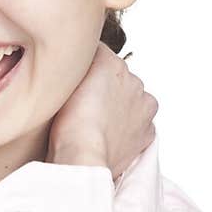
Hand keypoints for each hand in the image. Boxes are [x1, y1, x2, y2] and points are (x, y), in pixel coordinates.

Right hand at [47, 43, 157, 181]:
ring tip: (98, 125)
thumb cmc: (69, 124)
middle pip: (118, 80)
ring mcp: (143, 108)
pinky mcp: (147, 132)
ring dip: (119, 109)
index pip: (101, 56)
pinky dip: (128, 129)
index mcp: (112, 64)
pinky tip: (110, 136)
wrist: (83, 156)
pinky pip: (139, 125)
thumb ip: (76, 66)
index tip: (77, 84)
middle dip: (105, 90)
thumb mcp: (64, 82)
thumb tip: (80, 59)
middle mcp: (133, 81)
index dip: (87, 70)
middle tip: (85, 108)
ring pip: (132, 102)